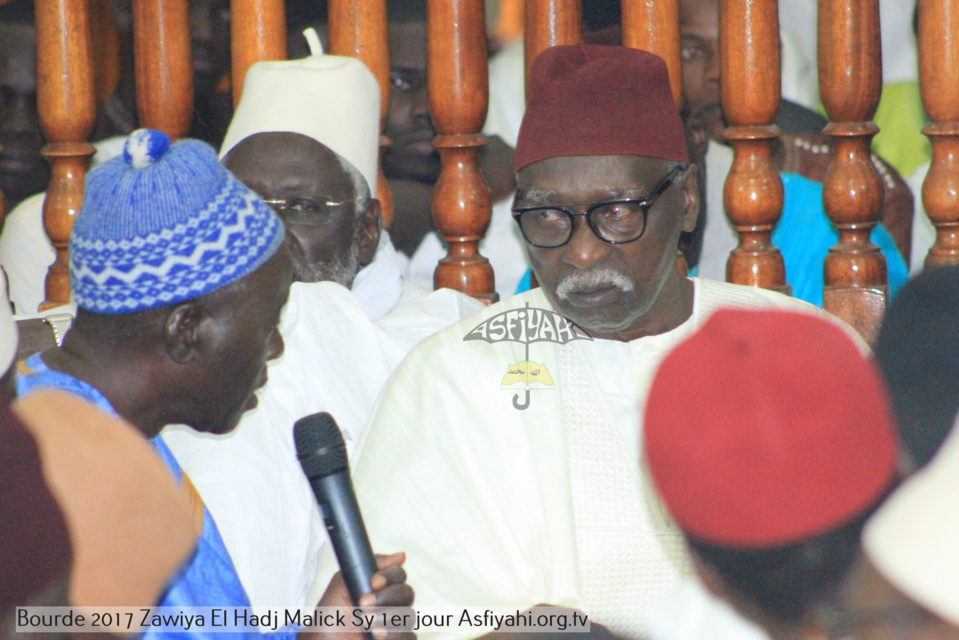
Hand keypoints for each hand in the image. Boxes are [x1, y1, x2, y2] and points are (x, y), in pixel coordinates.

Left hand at [300, 553, 414, 639]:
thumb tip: (400, 556)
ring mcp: (396, 625)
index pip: (398, 574)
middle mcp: (391, 604)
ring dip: (386, 618)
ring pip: (409, 616)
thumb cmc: (330, 617)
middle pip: (407, 592)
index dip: (389, 576)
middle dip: (386, 597)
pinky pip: (409, 637)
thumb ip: (366, 567)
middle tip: (364, 604)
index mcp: (380, 588)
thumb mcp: (341, 586)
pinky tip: (376, 636)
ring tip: (364, 622)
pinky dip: (393, 635)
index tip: (374, 582)